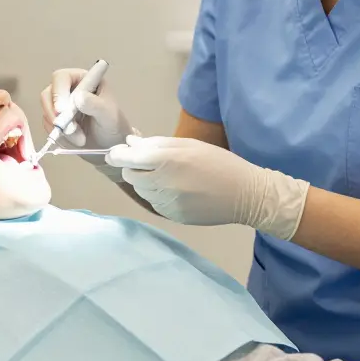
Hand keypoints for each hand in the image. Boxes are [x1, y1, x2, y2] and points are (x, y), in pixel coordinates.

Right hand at [40, 68, 135, 151]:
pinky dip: (59, 135)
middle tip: (69, 130)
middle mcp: (68, 89)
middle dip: (56, 114)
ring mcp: (60, 105)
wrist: (111, 145)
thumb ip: (95, 104)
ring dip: (61, 128)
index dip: (59, 91)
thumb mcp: (108, 114)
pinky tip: (75, 140)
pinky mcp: (56, 120)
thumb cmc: (113, 124)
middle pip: (49, 94)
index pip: (62, 77)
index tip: (62, 110)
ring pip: (48, 112)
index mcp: (83, 80)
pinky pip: (48, 126)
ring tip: (80, 139)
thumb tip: (78, 97)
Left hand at [105, 136, 309, 239]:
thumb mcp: (188, 144)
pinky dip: (158, 195)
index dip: (117, 155)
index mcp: (166, 160)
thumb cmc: (218, 162)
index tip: (115, 153)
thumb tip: (130, 144)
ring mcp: (166, 203)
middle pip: (130, 175)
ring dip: (145, 182)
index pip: (127, 158)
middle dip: (134, 168)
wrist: (244, 194)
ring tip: (167, 176)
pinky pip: (154, 203)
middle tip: (149, 163)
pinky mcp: (172, 217)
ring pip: (141, 191)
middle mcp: (162, 183)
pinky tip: (177, 190)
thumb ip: (157, 144)